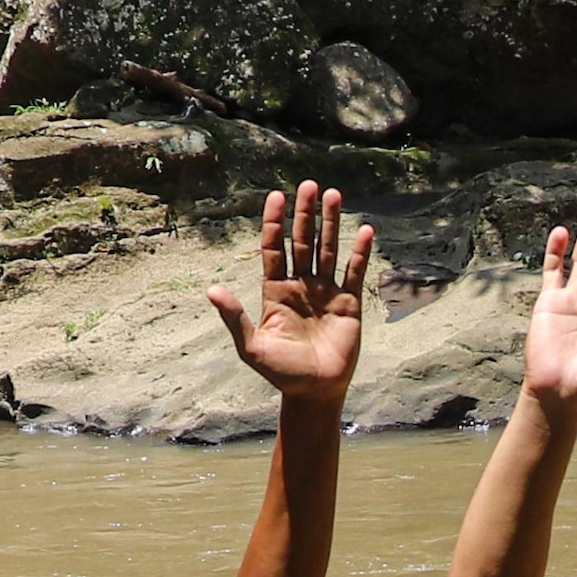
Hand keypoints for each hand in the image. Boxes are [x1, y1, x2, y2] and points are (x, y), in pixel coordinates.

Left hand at [209, 180, 377, 403]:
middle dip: (305, 214)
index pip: (274, 249)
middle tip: (309, 184)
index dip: (274, 223)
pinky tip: (365, 231)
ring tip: (333, 194)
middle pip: (302, 241)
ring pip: (328, 249)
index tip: (276, 196)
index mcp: (276, 292)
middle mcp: (301, 285)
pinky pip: (355, 272)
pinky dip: (361, 252)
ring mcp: (326, 292)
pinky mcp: (349, 303)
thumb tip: (212, 290)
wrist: (315, 392)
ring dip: (331, 223)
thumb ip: (234, 317)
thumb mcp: (252, 346)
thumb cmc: (281, 372)